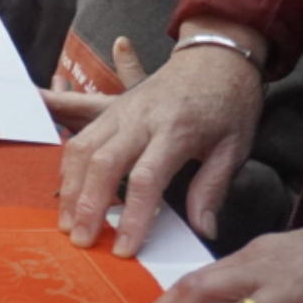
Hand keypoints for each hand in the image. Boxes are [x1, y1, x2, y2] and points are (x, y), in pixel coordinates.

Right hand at [57, 27, 266, 254]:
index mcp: (176, 130)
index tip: (125, 248)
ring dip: (72, 188)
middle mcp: (141, 118)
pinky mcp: (112, 108)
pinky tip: (70, 191)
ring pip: (83, 149)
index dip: (132, 216)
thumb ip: (211, 188)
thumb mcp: (234, 146)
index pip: (146, 179)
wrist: (217, 53)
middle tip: (83, 241)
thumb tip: (203, 230)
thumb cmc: (230, 101)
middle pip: (103, 164)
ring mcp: (121, 110)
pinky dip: (70, 166)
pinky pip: (81, 137)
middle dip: (89, 206)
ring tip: (69, 223)